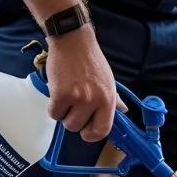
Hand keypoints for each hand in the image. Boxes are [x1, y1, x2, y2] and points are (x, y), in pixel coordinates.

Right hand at [45, 27, 125, 141]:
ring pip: (66, 123)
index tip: (86, 132)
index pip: (103, 130)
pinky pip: (53, 113)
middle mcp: (94, 101)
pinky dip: (53, 107)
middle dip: (73, 121)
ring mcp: (77, 98)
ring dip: (63, 114)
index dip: (92, 135)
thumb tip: (123, 110)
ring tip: (66, 98)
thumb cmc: (90, 60)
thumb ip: (114, 99)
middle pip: (79, 128)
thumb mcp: (108, 80)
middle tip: (73, 106)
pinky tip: (57, 93)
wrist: (72, 41)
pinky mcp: (60, 94)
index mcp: (108, 99)